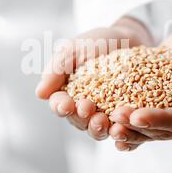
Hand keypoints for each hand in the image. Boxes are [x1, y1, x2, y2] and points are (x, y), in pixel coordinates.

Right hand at [35, 17, 152, 139]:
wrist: (131, 38)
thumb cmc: (98, 42)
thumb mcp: (74, 49)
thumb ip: (57, 69)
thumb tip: (40, 94)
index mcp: (67, 93)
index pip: (59, 105)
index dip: (60, 107)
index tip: (66, 104)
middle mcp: (84, 108)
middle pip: (78, 121)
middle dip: (80, 118)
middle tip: (86, 109)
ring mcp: (105, 115)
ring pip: (98, 130)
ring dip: (97, 129)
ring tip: (103, 121)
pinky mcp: (125, 118)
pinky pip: (123, 132)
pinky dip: (121, 134)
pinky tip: (122, 129)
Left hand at [108, 22, 171, 150]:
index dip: (158, 121)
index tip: (135, 116)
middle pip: (163, 131)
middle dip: (137, 127)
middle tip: (114, 117)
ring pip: (151, 132)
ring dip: (129, 130)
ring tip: (108, 125)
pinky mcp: (160, 111)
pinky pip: (144, 124)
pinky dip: (129, 129)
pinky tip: (111, 130)